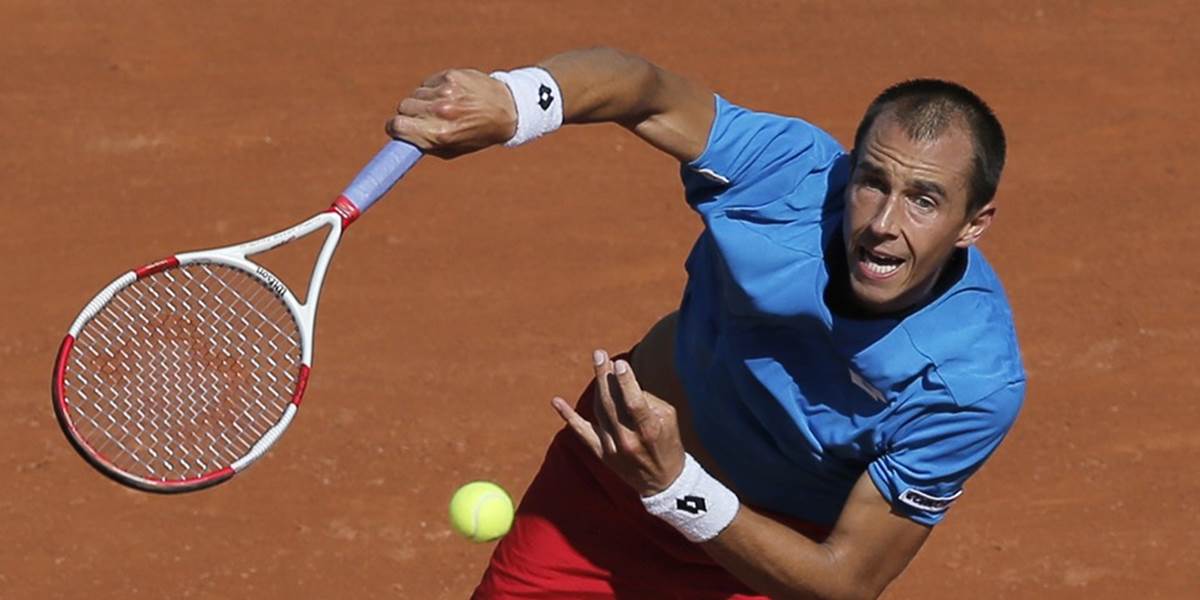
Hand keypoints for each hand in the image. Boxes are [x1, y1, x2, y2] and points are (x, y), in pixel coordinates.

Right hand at [385, 69, 516, 158]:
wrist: (507, 110)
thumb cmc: (477, 134)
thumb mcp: (452, 149)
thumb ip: (424, 145)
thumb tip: (399, 138)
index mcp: (440, 134)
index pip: (398, 127)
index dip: (394, 128)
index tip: (397, 129)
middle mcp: (442, 112)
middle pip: (403, 107)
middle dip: (409, 114)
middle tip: (424, 118)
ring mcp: (446, 92)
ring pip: (415, 94)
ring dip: (423, 101)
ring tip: (443, 107)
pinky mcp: (450, 76)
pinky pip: (428, 83)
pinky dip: (433, 89)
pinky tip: (450, 95)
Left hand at [552, 349, 685, 495]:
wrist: (663, 482)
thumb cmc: (669, 442)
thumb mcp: (668, 419)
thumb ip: (647, 399)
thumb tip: (623, 378)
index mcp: (648, 430)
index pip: (634, 402)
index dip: (626, 382)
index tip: (619, 362)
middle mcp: (628, 440)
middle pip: (611, 403)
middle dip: (604, 376)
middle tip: (599, 354)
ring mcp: (612, 448)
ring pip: (599, 410)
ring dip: (598, 386)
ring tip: (598, 362)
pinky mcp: (601, 453)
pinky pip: (582, 432)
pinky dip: (568, 416)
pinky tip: (556, 401)